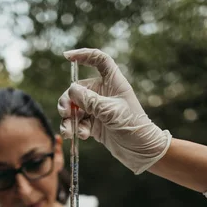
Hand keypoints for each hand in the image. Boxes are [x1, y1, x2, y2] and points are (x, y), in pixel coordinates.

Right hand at [58, 47, 170, 174]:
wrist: (142, 150)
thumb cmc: (133, 127)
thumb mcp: (111, 112)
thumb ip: (90, 101)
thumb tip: (71, 90)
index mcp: (113, 82)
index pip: (98, 61)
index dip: (84, 55)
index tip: (67, 57)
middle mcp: (103, 93)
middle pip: (78, 89)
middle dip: (68, 101)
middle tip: (65, 113)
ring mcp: (97, 109)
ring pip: (74, 108)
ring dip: (68, 119)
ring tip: (68, 131)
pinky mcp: (94, 125)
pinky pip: (78, 123)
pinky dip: (76, 129)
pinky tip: (82, 136)